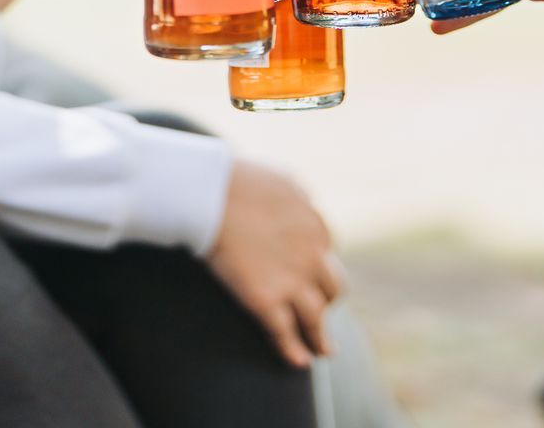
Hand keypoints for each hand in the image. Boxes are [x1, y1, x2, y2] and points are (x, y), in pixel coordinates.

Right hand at [207, 159, 343, 368]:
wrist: (211, 194)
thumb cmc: (238, 181)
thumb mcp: (283, 180)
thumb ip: (300, 197)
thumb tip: (309, 202)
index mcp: (316, 225)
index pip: (327, 252)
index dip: (317, 265)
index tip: (308, 274)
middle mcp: (313, 255)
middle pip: (332, 287)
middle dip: (327, 300)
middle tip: (320, 311)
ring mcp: (291, 280)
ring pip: (316, 317)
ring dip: (321, 337)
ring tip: (324, 350)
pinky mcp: (266, 300)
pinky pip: (286, 332)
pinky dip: (294, 350)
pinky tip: (299, 362)